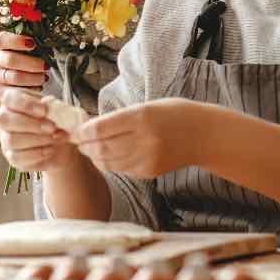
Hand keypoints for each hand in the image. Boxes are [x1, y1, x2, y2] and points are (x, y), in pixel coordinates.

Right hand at [0, 32, 47, 100]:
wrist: (1, 77)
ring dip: (34, 78)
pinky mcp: (1, 92)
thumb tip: (48, 37)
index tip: (33, 44)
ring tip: (44, 77)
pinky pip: (17, 93)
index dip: (18, 41)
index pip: (3, 40)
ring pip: (15, 77)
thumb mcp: (22, 46)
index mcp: (0, 45)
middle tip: (46, 66)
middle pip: (11, 60)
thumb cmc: (20, 57)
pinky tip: (39, 87)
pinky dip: (31, 90)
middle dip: (32, 63)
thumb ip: (32, 41)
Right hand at [0, 89, 74, 171]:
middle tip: (52, 128)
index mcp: (13, 101)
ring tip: (53, 138)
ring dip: (37, 140)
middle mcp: (5, 118)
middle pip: (4, 120)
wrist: (61, 142)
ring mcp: (5, 138)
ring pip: (12, 140)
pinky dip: (37, 153)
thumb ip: (51, 106)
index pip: (9, 98)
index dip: (26, 104)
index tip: (45, 110)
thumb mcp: (56, 109)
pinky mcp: (12, 156)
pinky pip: (17, 157)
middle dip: (31, 124)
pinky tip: (50, 149)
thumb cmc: (56, 120)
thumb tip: (48, 105)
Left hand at [72, 98, 203, 178]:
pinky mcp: (150, 172)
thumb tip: (88, 127)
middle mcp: (144, 140)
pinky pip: (122, 169)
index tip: (76, 130)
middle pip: (100, 148)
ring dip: (95, 156)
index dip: (82, 131)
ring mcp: (148, 159)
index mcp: (141, 117)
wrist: (203, 134)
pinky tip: (110, 154)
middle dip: (85, 146)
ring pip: (108, 162)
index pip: (99, 129)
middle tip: (78, 141)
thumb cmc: (172, 114)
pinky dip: (111, 163)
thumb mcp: (145, 107)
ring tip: (91, 148)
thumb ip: (118, 118)